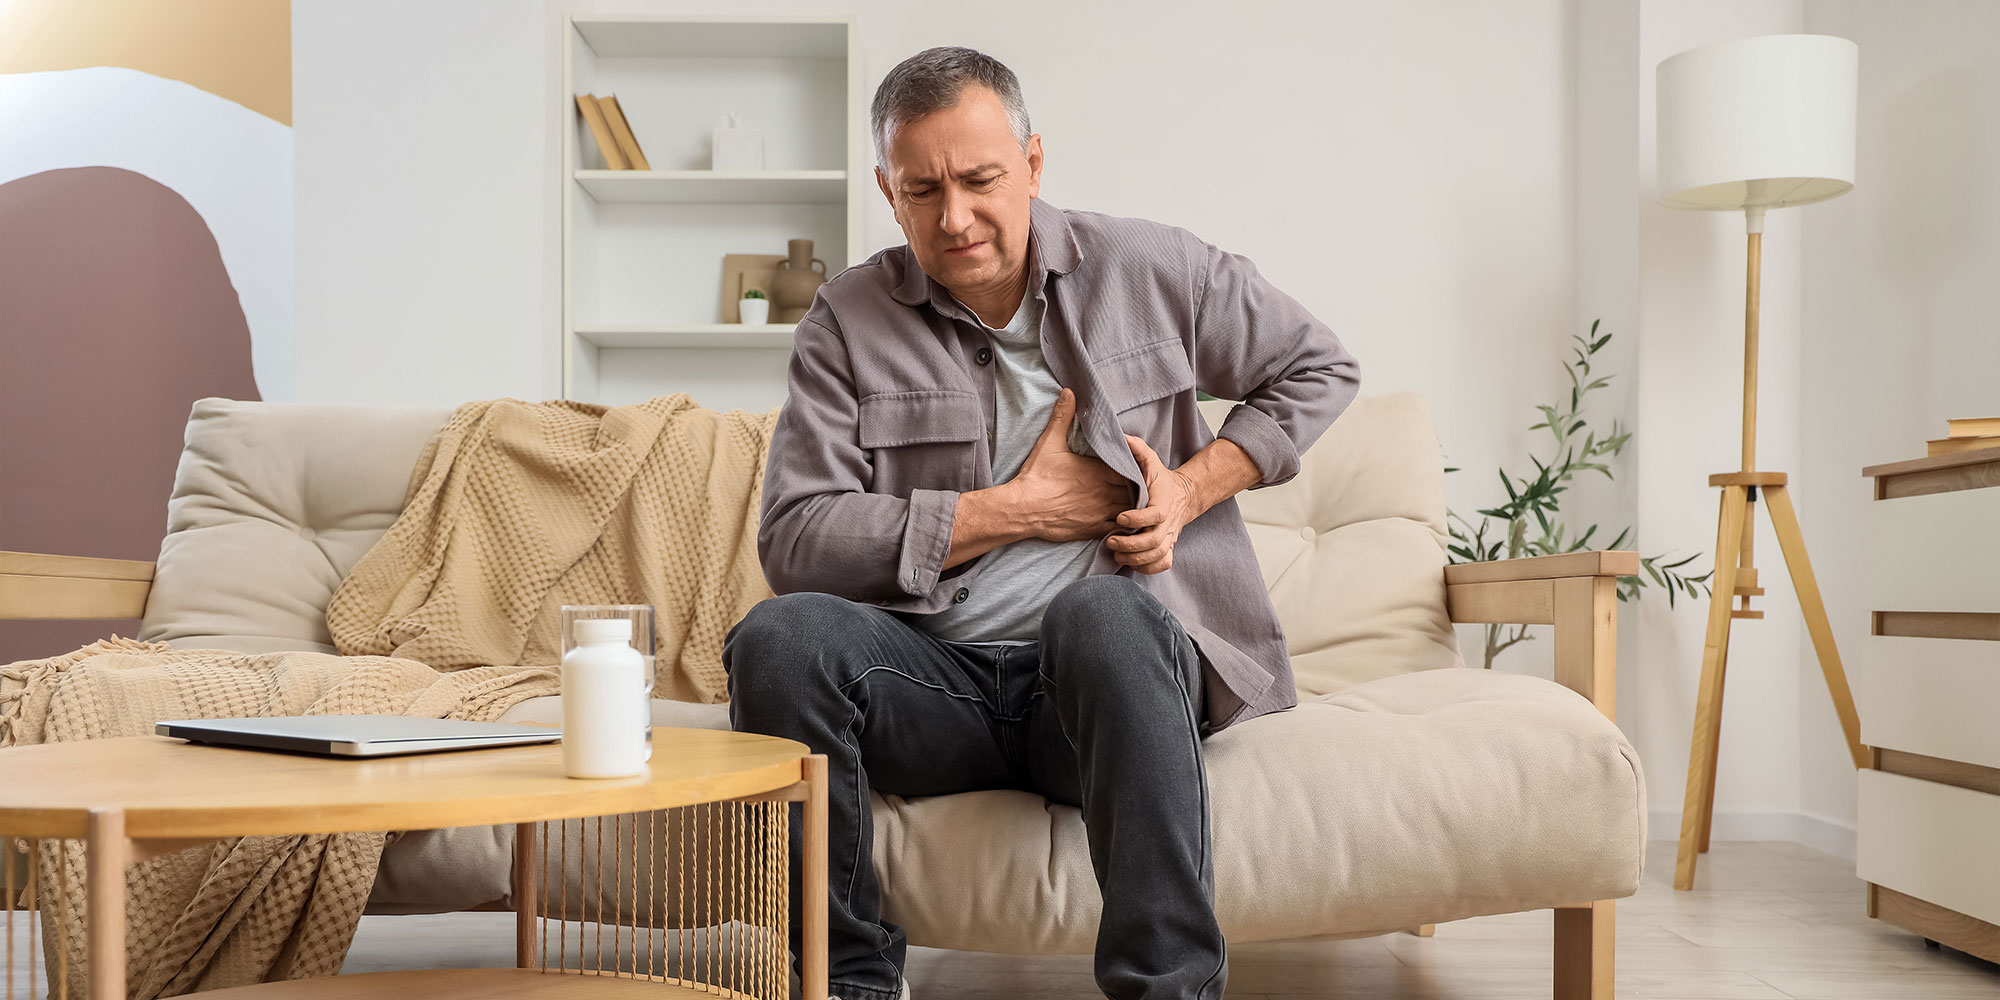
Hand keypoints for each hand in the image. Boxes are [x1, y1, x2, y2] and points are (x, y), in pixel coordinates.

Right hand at [1005, 388, 1132, 541]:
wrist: (1022, 508)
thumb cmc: (1036, 476)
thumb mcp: (1050, 442)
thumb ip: (1063, 417)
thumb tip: (1070, 392)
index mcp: (1097, 470)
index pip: (1127, 467)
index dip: (1133, 466)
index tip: (1133, 464)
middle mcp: (1103, 491)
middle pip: (1133, 488)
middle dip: (1137, 485)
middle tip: (1140, 482)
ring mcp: (1100, 512)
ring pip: (1129, 509)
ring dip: (1133, 505)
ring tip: (1137, 501)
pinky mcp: (1093, 529)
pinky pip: (1118, 528)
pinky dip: (1124, 524)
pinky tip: (1126, 521)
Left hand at [1106, 435, 1198, 573]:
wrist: (1184, 496)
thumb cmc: (1161, 480)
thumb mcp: (1150, 461)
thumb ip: (1137, 449)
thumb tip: (1121, 436)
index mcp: (1163, 503)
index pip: (1154, 515)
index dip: (1137, 519)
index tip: (1120, 518)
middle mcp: (1168, 524)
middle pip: (1153, 541)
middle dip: (1130, 544)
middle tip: (1111, 541)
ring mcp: (1170, 538)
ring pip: (1156, 556)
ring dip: (1136, 558)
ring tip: (1116, 553)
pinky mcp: (1169, 548)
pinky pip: (1162, 564)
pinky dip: (1149, 568)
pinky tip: (1132, 563)